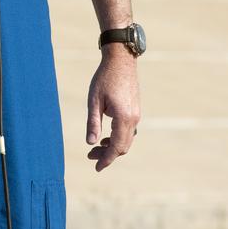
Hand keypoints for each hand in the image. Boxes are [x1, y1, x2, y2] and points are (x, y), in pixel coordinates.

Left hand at [85, 45, 140, 171]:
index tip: (97, 168)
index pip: (116, 147)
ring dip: (113, 146)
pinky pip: (129, 131)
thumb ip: (93, 123)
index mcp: (123, 118)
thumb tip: (90, 143)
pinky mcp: (135, 110)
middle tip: (90, 156)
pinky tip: (106, 136)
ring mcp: (136, 114)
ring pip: (127, 139)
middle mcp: (133, 119)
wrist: (121, 60)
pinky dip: (118, 137)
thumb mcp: (94, 100)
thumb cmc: (104, 78)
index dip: (106, 159)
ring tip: (96, 147)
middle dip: (107, 154)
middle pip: (123, 146)